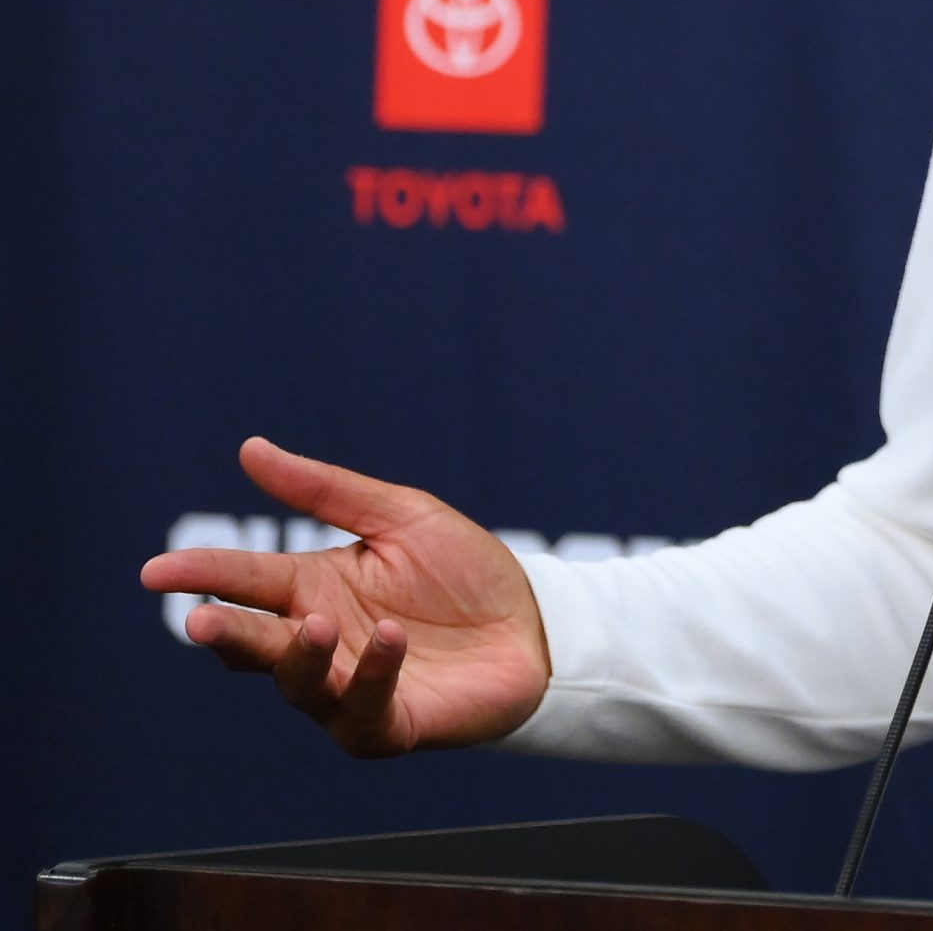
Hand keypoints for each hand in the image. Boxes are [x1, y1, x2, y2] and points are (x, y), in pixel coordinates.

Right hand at [140, 437, 551, 756]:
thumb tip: (250, 449)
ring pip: (299, 684)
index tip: (158, 571)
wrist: (536, 621)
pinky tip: (389, 639)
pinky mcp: (390, 723)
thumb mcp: (400, 515)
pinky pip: (363, 708)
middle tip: (203, 620)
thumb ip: (325, 491)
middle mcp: (321, 642)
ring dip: (302, 656)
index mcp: (314, 589)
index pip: (246, 583)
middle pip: (255, 646)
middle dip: (228, 635)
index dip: (203, 576)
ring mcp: (348, 689)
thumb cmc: (465, 571)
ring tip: (319, 622)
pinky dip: (371, 674)